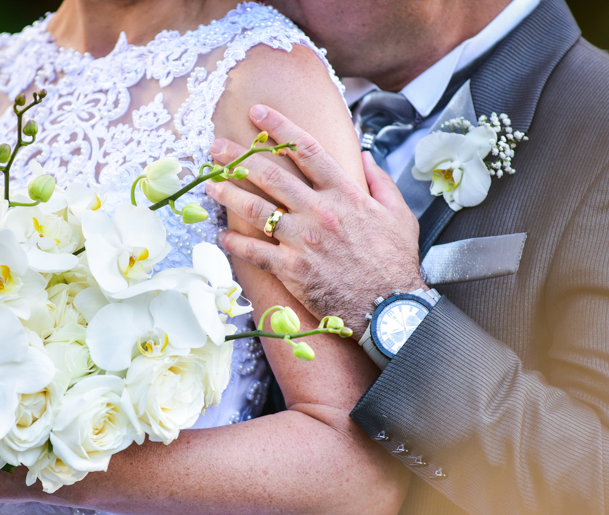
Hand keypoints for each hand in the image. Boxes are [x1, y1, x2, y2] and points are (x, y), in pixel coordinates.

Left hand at [206, 105, 426, 338]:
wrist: (388, 308)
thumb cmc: (394, 261)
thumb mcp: (398, 214)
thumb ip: (379, 181)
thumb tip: (362, 156)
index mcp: (345, 194)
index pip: (307, 150)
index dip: (280, 127)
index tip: (258, 112)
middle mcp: (320, 212)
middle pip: (272, 176)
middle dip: (239, 158)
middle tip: (216, 147)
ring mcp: (303, 240)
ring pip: (257, 210)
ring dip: (228, 195)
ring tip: (209, 184)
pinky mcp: (292, 269)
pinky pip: (255, 252)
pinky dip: (235, 243)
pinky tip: (222, 236)